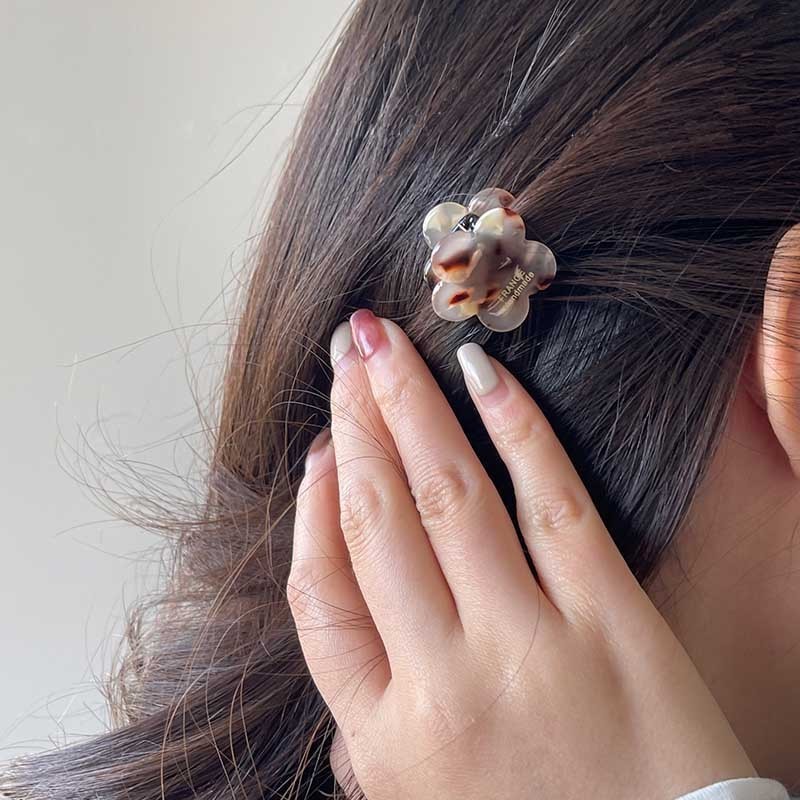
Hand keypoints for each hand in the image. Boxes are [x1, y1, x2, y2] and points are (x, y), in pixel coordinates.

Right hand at [288, 309, 753, 799]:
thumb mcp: (416, 796)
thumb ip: (368, 715)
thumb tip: (341, 604)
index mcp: (385, 734)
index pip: (319, 593)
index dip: (311, 505)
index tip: (319, 449)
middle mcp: (444, 683)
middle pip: (377, 520)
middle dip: (353, 422)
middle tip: (346, 357)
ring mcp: (529, 646)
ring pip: (447, 496)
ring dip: (409, 407)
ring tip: (386, 348)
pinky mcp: (611, 622)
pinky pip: (551, 501)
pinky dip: (514, 428)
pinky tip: (483, 376)